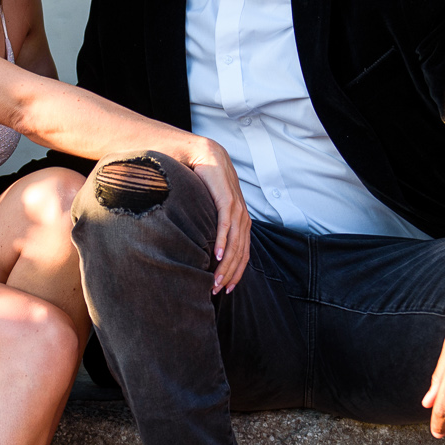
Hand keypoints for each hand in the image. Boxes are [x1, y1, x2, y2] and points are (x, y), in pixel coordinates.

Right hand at [177, 137, 250, 293]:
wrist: (201, 153)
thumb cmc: (203, 183)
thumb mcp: (209, 209)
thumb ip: (211, 226)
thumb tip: (202, 249)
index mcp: (240, 221)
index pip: (243, 253)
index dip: (237, 273)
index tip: (227, 290)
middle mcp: (242, 216)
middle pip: (240, 252)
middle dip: (230, 274)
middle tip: (218, 291)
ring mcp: (236, 206)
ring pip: (234, 242)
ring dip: (225, 264)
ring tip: (216, 280)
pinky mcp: (225, 197)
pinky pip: (225, 223)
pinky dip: (222, 240)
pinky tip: (216, 255)